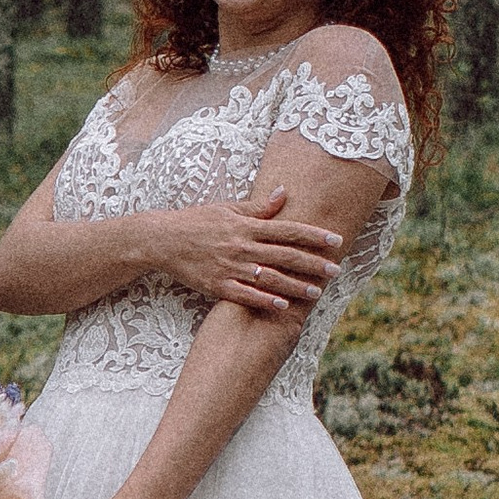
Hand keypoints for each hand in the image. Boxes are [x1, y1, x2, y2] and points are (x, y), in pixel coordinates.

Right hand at [159, 187, 343, 320]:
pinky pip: (246, 295)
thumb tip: (285, 193)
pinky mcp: (217, 285)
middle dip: (313, 263)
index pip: (288, 229)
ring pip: (270, 278)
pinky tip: (283, 306)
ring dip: (295, 285)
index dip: (314, 235)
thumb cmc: (196, 221)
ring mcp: (230, 267)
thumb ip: (258, 207)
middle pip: (285, 255)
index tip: (336, 239)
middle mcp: (242, 246)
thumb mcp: (227, 208)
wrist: (162, 240)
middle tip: (336, 270)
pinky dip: (265, 300)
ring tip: (317, 292)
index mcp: (246, 226)